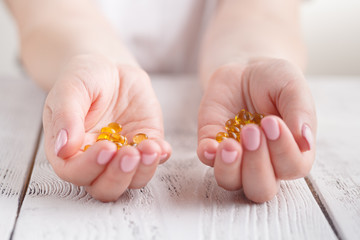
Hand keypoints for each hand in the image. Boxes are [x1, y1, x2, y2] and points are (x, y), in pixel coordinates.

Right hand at [43, 54, 170, 201]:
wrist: (108, 68)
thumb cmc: (83, 78)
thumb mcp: (70, 89)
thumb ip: (66, 117)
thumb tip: (64, 149)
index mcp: (70, 151)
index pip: (75, 173)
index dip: (90, 167)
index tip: (105, 147)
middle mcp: (97, 159)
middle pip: (105, 187)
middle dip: (119, 176)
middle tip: (129, 155)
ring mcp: (124, 153)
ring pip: (133, 180)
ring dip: (143, 170)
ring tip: (150, 149)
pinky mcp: (146, 142)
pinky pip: (156, 158)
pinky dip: (160, 156)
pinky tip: (161, 147)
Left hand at [197, 58, 316, 202]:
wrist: (245, 69)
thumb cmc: (274, 81)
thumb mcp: (292, 87)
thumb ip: (300, 111)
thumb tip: (305, 142)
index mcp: (291, 151)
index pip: (292, 168)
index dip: (283, 151)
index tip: (272, 121)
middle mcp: (264, 161)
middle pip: (261, 188)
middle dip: (257, 165)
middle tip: (252, 131)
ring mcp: (235, 156)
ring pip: (231, 182)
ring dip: (231, 167)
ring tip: (231, 144)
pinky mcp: (211, 142)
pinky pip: (207, 160)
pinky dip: (208, 156)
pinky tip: (211, 145)